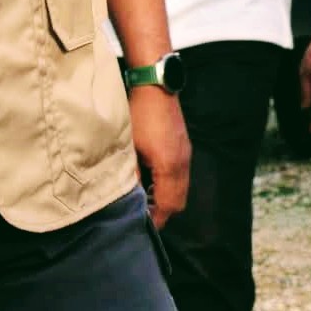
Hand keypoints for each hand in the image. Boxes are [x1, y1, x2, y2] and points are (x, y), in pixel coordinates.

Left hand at [128, 86, 189, 227]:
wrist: (155, 83)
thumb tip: (125, 199)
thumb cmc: (140, 113)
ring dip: (164, 198)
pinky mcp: (182, 146)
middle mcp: (183, 163)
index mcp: (170, 167)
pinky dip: (168, 184)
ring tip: (143, 198)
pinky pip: (180, 176)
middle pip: (178, 202)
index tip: (140, 227)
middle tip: (141, 215)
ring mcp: (185, 153)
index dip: (155, 220)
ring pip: (180, 189)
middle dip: (161, 212)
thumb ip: (129, 176)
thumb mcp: (128, 147)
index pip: (167, 206)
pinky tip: (150, 178)